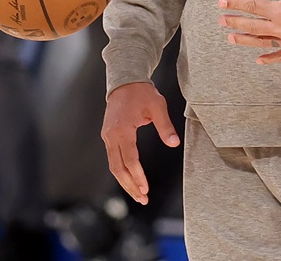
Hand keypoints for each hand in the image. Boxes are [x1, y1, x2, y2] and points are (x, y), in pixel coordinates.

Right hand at [101, 82, 178, 204]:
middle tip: (142, 199)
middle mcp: (111, 135)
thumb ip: (165, 126)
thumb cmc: (141, 93)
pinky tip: (130, 179)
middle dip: (130, 185)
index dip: (137, 176)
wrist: (124, 81)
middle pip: (117, 167)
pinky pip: (113, 158)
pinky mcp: (108, 136)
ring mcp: (107, 136)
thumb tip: (173, 143)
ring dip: (125, 181)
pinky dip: (121, 171)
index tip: (145, 189)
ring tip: (138, 195)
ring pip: (113, 165)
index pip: (129, 159)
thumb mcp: (157, 106)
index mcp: (122, 129)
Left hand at [219, 0, 280, 64]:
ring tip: (230, 38)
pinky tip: (259, 60)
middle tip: (221, 20)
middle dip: (235, 22)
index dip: (235, 4)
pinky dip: (270, 59)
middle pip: (253, 26)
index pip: (252, 6)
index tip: (222, 3)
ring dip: (246, 40)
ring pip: (263, 43)